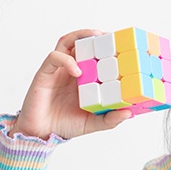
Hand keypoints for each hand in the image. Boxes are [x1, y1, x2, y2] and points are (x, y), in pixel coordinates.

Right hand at [11, 29, 131, 140]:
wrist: (41, 134)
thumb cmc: (65, 125)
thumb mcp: (93, 123)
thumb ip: (110, 119)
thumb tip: (129, 113)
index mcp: (85, 78)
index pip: (96, 55)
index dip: (108, 47)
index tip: (123, 44)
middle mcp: (73, 70)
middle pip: (83, 43)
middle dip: (97, 36)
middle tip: (111, 35)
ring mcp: (59, 70)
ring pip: (67, 42)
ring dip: (81, 36)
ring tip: (96, 37)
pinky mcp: (45, 73)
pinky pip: (54, 57)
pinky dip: (66, 60)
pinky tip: (77, 71)